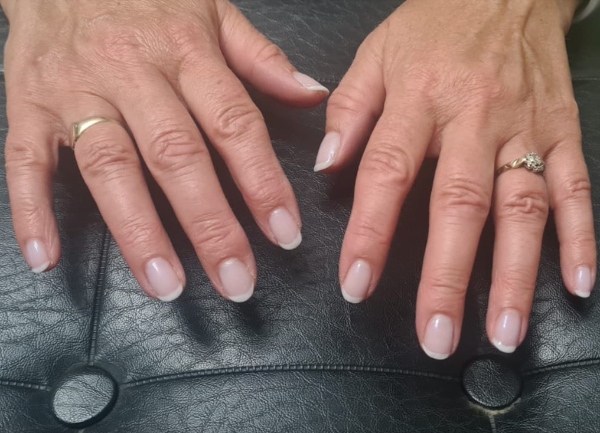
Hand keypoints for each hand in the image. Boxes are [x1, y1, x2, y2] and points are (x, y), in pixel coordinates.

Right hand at [3, 0, 327, 301]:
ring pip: (110, 166)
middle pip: (176, 156)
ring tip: (167, 285)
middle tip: (235, 281)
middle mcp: (133, 73)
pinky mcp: (28, 105)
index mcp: (186, 51)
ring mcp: (76, 90)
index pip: (234, 124)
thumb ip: (261, 57)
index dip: (263, 182)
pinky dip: (31, 210)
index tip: (285, 234)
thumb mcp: (212, 10)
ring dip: (138, 231)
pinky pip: (25, 160)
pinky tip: (46, 257)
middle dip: (209, 225)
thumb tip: (312, 94)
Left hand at [317, 0, 594, 357]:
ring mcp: (525, 128)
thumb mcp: (377, 54)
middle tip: (437, 335)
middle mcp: (473, 119)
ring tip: (502, 331)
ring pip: (521, 209)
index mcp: (419, 99)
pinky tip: (578, 284)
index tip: (357, 284)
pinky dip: (582, 237)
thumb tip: (325, 166)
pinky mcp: (564, 132)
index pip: (387, 174)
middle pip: (458, 206)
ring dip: (513, 274)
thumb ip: (348, 112)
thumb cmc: (437, 24)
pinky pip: (576, 187)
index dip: (370, 233)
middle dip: (446, 277)